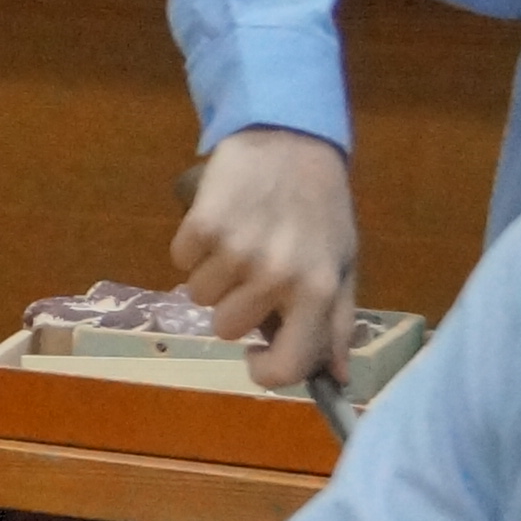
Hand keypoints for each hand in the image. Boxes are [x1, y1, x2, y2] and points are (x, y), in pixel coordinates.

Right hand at [172, 126, 361, 390]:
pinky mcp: (203, 225)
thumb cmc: (320, 209)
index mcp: (317, 290)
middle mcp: (277, 275)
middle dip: (234, 305)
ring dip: (213, 274)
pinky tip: (219, 222)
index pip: (287, 366)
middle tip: (253, 269)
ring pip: (198, 297)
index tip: (254, 355)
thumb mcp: (340, 266)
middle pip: (226, 329)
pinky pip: (181, 260)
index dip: (264, 371)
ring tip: (238, 240)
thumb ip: (335, 324)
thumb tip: (336, 379)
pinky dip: (192, 246)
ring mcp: (237, 250)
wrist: (291, 140)